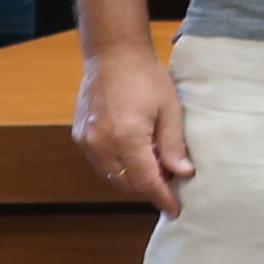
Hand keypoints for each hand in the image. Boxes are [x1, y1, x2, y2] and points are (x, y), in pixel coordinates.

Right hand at [73, 45, 191, 214]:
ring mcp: (86, 141)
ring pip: (112, 177)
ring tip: (156, 163)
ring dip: (133, 178)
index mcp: (126, 138)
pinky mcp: (79, 136)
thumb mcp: (170, 109)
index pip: (146, 181)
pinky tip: (137, 153)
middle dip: (150, 187)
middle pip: (127, 184)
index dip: (161, 197)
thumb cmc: (146, 78)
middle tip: (171, 178)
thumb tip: (183, 174)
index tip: (174, 209)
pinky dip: (119, 167)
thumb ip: (174, 145)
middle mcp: (101, 144)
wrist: (112, 54)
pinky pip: (101, 164)